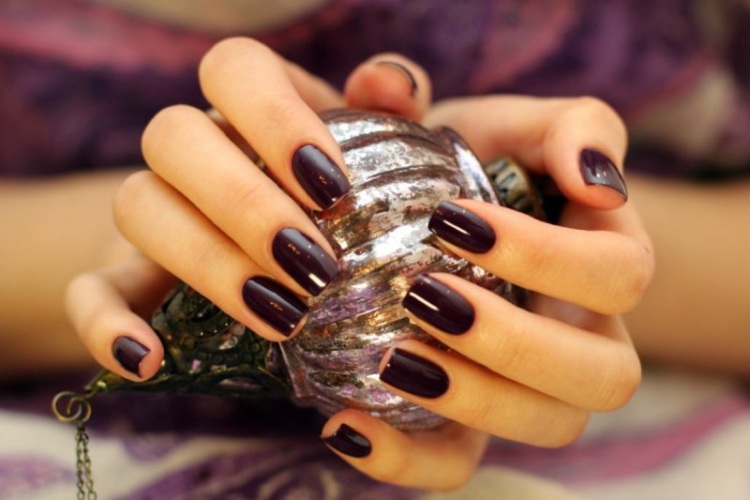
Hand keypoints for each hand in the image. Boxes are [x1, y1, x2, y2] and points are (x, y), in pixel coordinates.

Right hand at [66, 38, 431, 378]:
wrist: (279, 258)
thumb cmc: (338, 195)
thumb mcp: (375, 148)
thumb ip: (388, 108)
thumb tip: (391, 84)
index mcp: (250, 106)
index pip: (236, 68)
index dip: (276, 117)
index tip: (331, 185)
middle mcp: (193, 149)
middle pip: (174, 135)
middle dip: (246, 203)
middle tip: (316, 265)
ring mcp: (153, 211)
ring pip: (136, 206)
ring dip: (207, 263)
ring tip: (281, 316)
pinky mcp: (125, 276)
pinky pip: (87, 290)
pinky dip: (105, 325)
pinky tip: (149, 360)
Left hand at [318, 96, 651, 488]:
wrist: (439, 208)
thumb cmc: (483, 161)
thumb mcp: (515, 127)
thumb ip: (558, 124)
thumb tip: (590, 168)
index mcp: (604, 260)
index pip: (618, 275)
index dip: (546, 257)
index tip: (453, 220)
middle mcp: (586, 335)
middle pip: (604, 375)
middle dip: (516, 342)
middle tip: (427, 295)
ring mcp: (532, 387)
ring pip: (549, 428)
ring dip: (474, 401)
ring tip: (393, 360)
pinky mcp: (473, 420)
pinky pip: (462, 464)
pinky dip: (408, 459)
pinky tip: (346, 426)